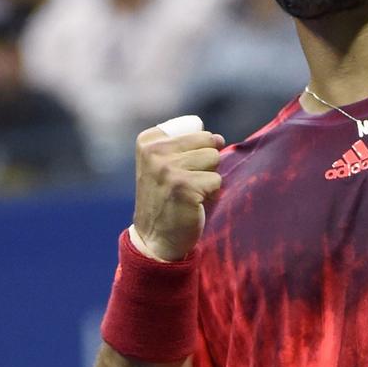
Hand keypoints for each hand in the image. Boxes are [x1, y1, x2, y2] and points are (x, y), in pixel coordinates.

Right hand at [132, 117, 223, 261]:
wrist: (155, 238)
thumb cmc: (167, 198)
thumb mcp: (165, 163)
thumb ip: (188, 144)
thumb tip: (219, 138)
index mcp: (148, 140)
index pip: (196, 128)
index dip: (197, 150)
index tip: (177, 171)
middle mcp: (154, 151)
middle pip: (207, 141)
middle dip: (205, 163)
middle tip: (186, 183)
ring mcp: (168, 169)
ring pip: (214, 158)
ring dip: (209, 178)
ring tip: (191, 192)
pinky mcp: (184, 187)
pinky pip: (217, 180)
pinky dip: (211, 194)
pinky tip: (194, 203)